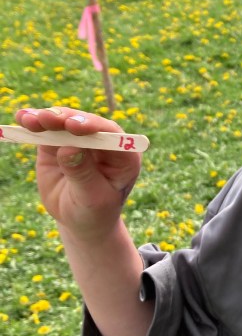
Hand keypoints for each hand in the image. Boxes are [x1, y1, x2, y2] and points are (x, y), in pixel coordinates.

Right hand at [14, 107, 141, 243]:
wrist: (81, 218)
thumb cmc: (94, 211)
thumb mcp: (92, 198)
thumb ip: (82, 174)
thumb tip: (68, 149)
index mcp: (124, 155)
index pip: (111, 135)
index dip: (93, 127)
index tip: (73, 126)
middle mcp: (105, 141)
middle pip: (85, 123)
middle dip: (65, 118)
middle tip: (47, 118)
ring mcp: (81, 139)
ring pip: (64, 121)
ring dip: (47, 117)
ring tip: (29, 119)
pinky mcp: (60, 141)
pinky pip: (47, 129)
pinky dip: (35, 123)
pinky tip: (23, 118)